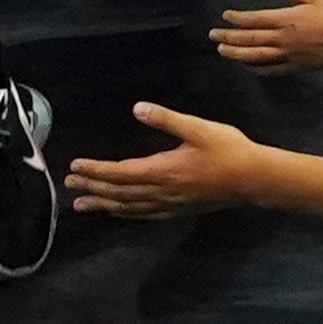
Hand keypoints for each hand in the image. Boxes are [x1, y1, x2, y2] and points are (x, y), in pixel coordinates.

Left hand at [62, 99, 269, 220]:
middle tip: (69, 185)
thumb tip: (137, 109)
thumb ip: (166, 119)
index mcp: (163, 169)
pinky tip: (118, 212)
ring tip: (81, 205)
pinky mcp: (178, 210)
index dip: (96, 171)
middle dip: (93, 188)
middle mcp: (161, 191)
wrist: (254, 179)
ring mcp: (169, 204)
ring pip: (129, 207)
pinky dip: (126, 214)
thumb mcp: (198, 128)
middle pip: (119, 193)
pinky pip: (144, 215)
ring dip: (104, 205)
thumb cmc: (228, 149)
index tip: (75, 168)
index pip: (120, 172)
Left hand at [214, 0, 322, 71]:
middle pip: (249, 39)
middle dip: (229, 37)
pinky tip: (246, 65)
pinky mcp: (295, 67)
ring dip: (236, 54)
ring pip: (256, 56)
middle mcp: (283, 39)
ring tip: (222, 51)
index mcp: (286, 19)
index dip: (237, 18)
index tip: (225, 16)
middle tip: (212, 35)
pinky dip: (255, 68)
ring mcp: (288, 55)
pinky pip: (270, 70)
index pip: (254, 19)